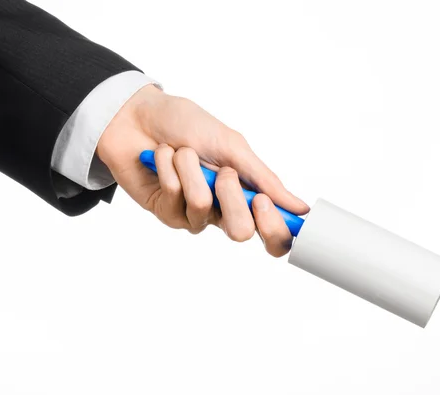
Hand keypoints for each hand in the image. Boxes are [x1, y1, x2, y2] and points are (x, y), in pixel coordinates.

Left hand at [97, 85, 308, 256]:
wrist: (140, 114)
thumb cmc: (186, 125)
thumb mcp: (232, 146)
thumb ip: (264, 179)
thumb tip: (299, 208)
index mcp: (246, 195)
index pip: (271, 234)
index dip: (274, 229)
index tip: (264, 203)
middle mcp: (222, 211)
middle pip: (240, 232)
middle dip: (230, 194)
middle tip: (221, 170)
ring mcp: (192, 214)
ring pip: (202, 206)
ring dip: (192, 168)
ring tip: (183, 152)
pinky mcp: (165, 212)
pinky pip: (174, 195)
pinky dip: (170, 166)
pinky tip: (163, 157)